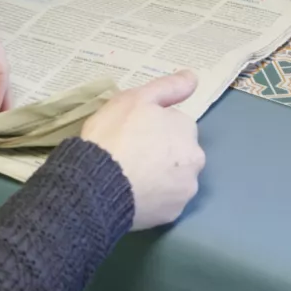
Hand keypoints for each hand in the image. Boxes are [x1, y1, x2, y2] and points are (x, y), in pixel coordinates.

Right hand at [80, 70, 205, 229]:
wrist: (96, 183)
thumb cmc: (114, 135)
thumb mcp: (136, 98)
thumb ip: (168, 87)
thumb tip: (194, 77)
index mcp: (187, 129)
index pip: (175, 124)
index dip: (153, 126)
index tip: (134, 131)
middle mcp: (195, 159)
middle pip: (179, 152)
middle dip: (162, 151)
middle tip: (131, 154)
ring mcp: (185, 189)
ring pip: (174, 178)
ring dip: (160, 175)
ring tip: (130, 176)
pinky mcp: (172, 214)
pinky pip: (164, 201)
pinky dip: (154, 198)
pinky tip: (134, 194)